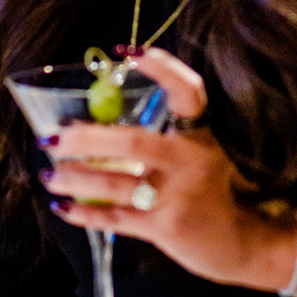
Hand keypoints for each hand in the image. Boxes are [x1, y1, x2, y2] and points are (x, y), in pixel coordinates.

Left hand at [44, 48, 296, 291]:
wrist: (247, 245)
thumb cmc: (212, 193)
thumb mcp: (198, 157)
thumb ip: (160, 140)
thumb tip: (97, 122)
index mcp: (201, 136)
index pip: (187, 92)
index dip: (162, 68)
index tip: (128, 51)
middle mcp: (192, 161)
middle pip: (132, 142)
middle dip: (86, 139)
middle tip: (53, 138)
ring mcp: (179, 196)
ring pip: (115, 183)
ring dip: (75, 179)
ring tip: (49, 175)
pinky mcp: (167, 228)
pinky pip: (116, 218)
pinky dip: (85, 213)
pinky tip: (63, 208)